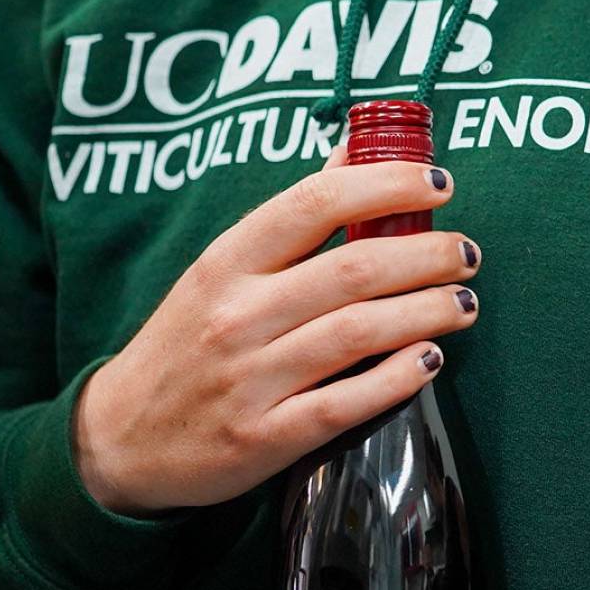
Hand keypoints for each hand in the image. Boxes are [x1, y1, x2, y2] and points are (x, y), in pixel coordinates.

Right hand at [74, 156, 481, 515]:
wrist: (123, 439)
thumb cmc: (187, 343)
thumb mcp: (220, 270)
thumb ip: (291, 217)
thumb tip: (355, 150)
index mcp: (225, 262)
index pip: (313, 203)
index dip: (385, 185)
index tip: (439, 184)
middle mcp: (235, 315)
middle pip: (351, 269)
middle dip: (426, 255)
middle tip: (465, 252)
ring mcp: (249, 379)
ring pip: (357, 332)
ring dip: (427, 312)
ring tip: (464, 303)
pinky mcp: (264, 438)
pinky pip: (345, 403)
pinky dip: (397, 378)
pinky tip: (430, 360)